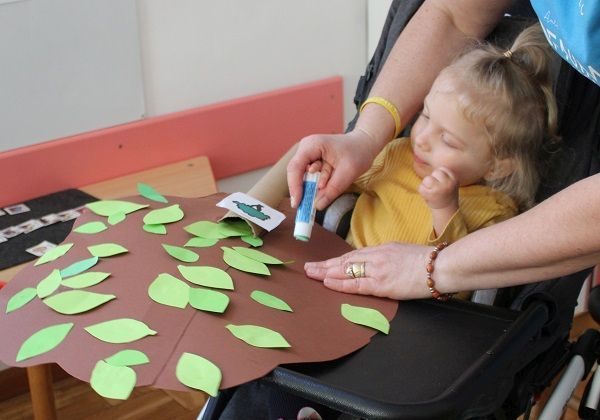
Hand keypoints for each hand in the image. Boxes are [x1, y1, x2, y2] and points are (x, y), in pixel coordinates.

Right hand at [287, 130, 378, 210]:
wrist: (364, 144)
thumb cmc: (358, 153)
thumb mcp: (348, 173)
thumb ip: (332, 190)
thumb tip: (318, 206)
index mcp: (312, 145)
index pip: (295, 167)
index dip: (294, 186)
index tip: (297, 204)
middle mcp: (306, 149)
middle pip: (296, 173)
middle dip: (303, 190)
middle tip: (307, 207)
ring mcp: (308, 155)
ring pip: (303, 177)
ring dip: (315, 186)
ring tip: (332, 180)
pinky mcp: (312, 162)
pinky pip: (311, 178)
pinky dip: (320, 183)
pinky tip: (332, 177)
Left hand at [304, 242, 432, 299]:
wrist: (441, 266)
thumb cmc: (428, 261)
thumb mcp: (403, 252)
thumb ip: (388, 257)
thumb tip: (378, 264)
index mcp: (382, 249)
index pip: (353, 255)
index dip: (337, 260)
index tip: (325, 263)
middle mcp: (376, 257)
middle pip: (344, 261)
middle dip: (325, 265)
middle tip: (308, 268)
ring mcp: (377, 270)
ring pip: (345, 270)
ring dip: (326, 272)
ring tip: (311, 274)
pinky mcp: (381, 284)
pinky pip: (355, 284)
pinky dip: (339, 283)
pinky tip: (327, 282)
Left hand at [418, 167, 458, 209]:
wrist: (447, 211)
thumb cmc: (446, 194)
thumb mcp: (449, 182)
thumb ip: (443, 174)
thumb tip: (426, 155)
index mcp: (454, 178)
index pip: (441, 169)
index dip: (439, 176)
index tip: (442, 185)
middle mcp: (448, 183)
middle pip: (434, 173)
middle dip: (433, 180)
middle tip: (437, 189)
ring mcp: (439, 189)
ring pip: (426, 179)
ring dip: (427, 186)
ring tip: (433, 192)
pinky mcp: (430, 195)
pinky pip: (421, 187)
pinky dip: (422, 192)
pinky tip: (429, 197)